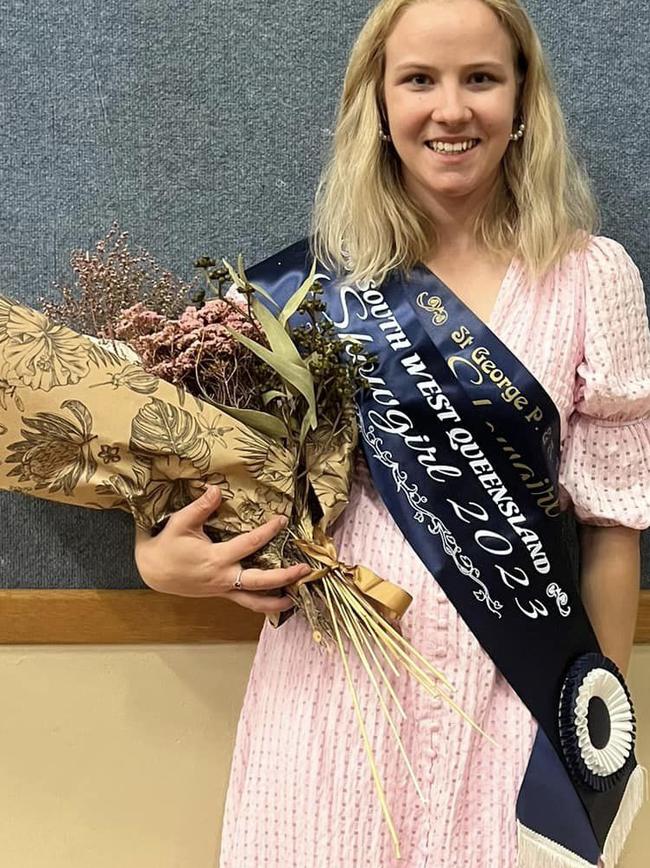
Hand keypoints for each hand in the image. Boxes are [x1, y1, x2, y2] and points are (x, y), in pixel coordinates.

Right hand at [134, 485, 310, 613]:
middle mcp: (224, 578)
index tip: (282, 520)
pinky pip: (246, 602)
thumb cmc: (167, 546)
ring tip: (296, 598)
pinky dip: (262, 604)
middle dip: (285, 577)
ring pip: (254, 602)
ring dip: (276, 602)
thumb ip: (200, 508)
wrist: (153, 572)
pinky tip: (277, 600)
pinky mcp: (222, 594)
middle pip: (260, 582)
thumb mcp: (180, 523)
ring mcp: (224, 590)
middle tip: (305, 570)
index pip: (249, 544)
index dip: (268, 531)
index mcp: (216, 559)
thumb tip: (217, 490)